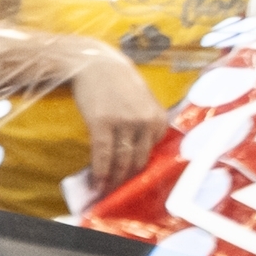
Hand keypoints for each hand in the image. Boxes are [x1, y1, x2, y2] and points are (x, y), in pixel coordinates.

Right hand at [68, 50, 168, 193]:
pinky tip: (96, 181)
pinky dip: (100, 171)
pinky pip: (103, 154)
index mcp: (159, 118)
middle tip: (116, 192)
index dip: (139, 169)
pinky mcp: (102, 124)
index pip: (152, 152)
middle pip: (138, 160)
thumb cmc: (118, 81)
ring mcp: (124, 123)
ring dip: (113, 180)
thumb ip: (146, 123)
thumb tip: (139, 150)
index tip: (129, 180)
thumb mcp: (142, 101)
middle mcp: (146, 122)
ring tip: (104, 190)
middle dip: (127, 179)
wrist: (96, 64)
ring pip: (121, 160)